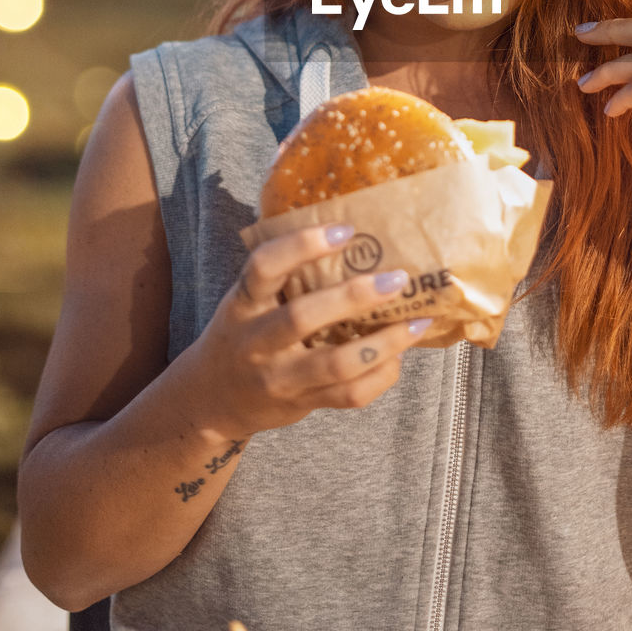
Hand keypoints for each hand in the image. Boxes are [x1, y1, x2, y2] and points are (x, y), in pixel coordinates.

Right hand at [193, 224, 432, 440]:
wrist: (214, 398)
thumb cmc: (243, 331)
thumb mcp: (247, 298)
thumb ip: (283, 271)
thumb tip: (344, 225)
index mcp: (242, 304)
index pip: (264, 267)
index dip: (302, 246)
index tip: (345, 229)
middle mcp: (255, 342)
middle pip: (302, 317)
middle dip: (355, 297)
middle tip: (398, 277)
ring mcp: (279, 379)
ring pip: (335, 364)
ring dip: (383, 343)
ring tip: (417, 321)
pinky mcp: (301, 405)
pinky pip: (348, 395)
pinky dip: (381, 375)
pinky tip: (400, 355)